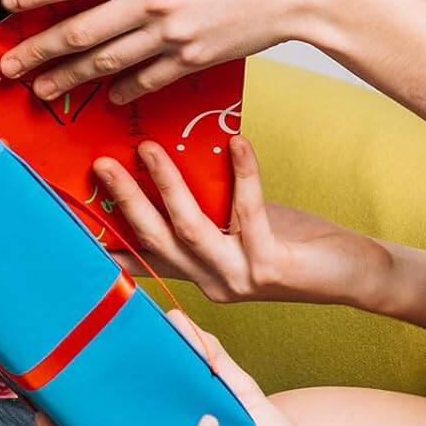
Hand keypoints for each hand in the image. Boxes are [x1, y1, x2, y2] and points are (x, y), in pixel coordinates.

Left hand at [0, 0, 318, 102]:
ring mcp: (174, 34)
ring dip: (69, 79)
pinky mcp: (194, 58)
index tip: (7, 3)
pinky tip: (103, 97)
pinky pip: (148, 79)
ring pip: (108, 63)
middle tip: (8, 66)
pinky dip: (122, 90)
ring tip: (40, 89)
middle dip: (39, 51)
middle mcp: (154, 0)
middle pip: (82, 32)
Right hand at [96, 135, 393, 308]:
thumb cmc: (291, 239)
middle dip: (124, 199)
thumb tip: (159, 157)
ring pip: (190, 229)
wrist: (353, 273)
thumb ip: (202, 205)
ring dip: (167, 185)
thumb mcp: (235, 223)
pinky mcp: (270, 269)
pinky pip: (247, 212)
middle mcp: (211, 284)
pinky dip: (241, 173)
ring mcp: (238, 280)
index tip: (72, 214)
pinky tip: (237, 142)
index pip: (143, 254)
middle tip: (100, 162)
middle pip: (155, 238)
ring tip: (149, 147)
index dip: (105, 237)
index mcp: (197, 274)